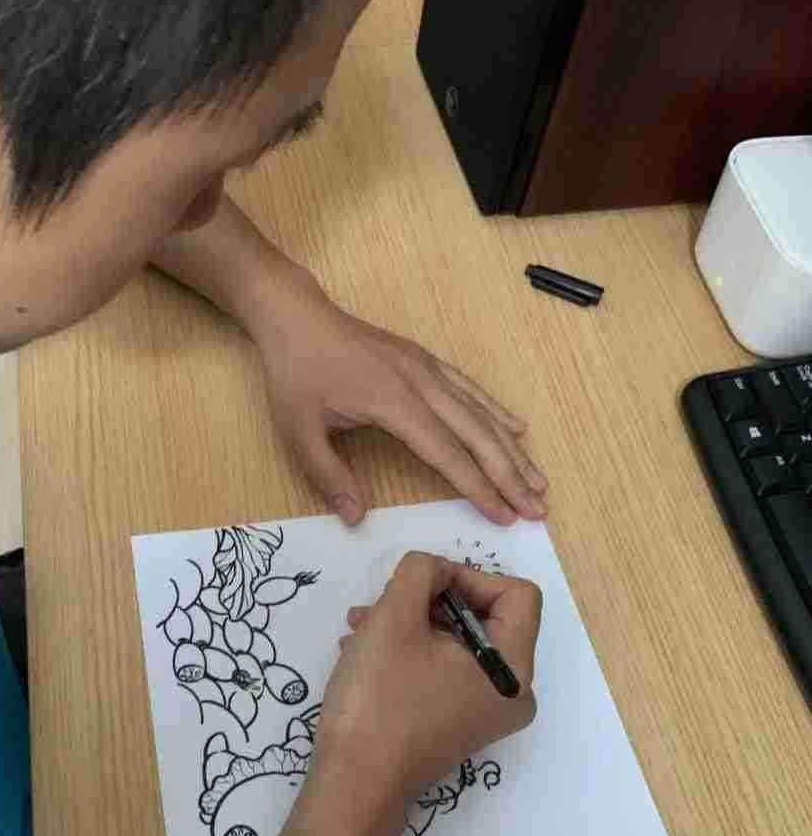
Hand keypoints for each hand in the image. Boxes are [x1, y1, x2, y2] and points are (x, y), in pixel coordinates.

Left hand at [253, 286, 547, 526]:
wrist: (296, 317)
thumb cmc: (295, 375)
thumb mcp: (298, 430)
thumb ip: (327, 476)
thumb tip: (355, 518)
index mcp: (394, 402)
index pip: (447, 453)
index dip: (478, 487)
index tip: (504, 515)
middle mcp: (421, 383)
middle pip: (477, 435)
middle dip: (511, 475)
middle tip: (538, 509)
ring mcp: (427, 368)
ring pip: (481, 412)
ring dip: (513, 449)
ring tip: (539, 480)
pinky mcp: (425, 359)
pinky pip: (471, 388)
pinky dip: (498, 410)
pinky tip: (518, 428)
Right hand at [312, 555, 540, 814]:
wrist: (355, 784)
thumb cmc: (380, 700)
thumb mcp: (395, 617)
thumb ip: (421, 572)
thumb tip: (437, 569)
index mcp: (514, 669)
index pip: (516, 594)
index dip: (470, 576)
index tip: (422, 583)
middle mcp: (511, 693)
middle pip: (486, 617)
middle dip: (430, 600)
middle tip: (383, 601)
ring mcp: (485, 712)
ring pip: (458, 642)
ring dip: (412, 623)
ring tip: (362, 625)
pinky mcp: (458, 723)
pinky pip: (446, 669)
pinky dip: (411, 651)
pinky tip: (365, 650)